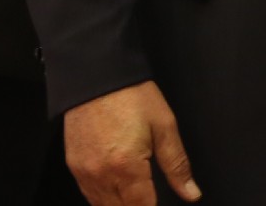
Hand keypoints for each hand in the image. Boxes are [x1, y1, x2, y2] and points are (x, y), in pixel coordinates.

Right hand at [64, 80, 199, 203]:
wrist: (96, 72)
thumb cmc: (131, 95)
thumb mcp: (164, 125)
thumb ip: (177, 165)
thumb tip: (191, 193)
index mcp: (126, 167)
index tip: (159, 203)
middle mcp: (101, 175)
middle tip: (148, 196)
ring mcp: (83, 172)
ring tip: (135, 196)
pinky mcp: (73, 165)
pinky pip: (88, 195)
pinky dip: (103, 198)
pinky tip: (116, 191)